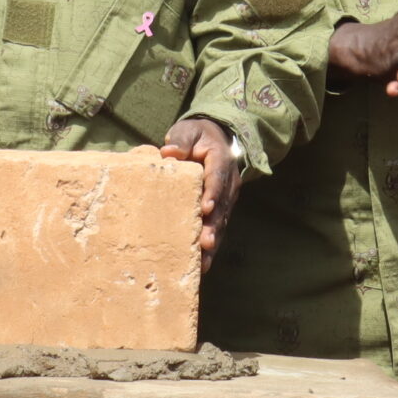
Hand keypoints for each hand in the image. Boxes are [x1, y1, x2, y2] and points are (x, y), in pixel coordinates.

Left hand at [161, 118, 242, 264]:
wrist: (214, 140)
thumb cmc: (196, 136)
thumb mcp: (188, 131)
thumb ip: (180, 140)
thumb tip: (169, 153)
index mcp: (220, 160)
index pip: (217, 177)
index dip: (213, 193)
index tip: (206, 208)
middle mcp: (228, 182)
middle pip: (222, 207)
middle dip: (214, 226)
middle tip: (205, 243)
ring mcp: (227, 199)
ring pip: (221, 222)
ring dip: (213, 242)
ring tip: (204, 261)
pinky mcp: (220, 211)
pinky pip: (217, 229)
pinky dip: (211, 248)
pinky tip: (202, 266)